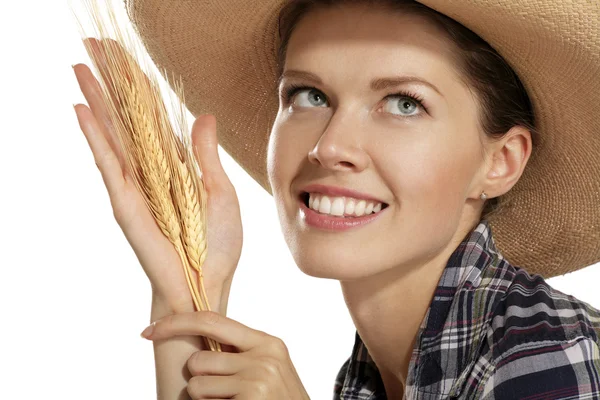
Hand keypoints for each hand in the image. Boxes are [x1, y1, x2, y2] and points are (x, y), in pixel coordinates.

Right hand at [73, 38, 242, 313]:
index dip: (141, 84)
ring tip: (81, 65)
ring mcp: (136, 185)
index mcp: (176, 165)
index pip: (155, 115)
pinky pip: (108, 163)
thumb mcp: (220, 192)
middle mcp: (151, 170)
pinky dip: (95, 135)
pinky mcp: (126, 202)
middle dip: (112, 80)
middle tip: (94, 46)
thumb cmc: (217, 244)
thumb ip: (207, 154)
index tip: (127, 55)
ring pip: (113, 131)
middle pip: (128, 116)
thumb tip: (203, 115)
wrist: (207, 283)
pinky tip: (82, 109)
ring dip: (97, 98)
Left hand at [140, 311, 310, 399]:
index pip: (211, 320)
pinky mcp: (252, 397)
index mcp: (267, 342)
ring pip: (196, 384)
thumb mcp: (267, 369)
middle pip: (198, 359)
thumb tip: (195, 335)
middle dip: (200, 380)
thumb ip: (239, 352)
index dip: (175, 323)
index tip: (148, 330)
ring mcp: (259, 377)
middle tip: (225, 395)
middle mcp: (265, 354)